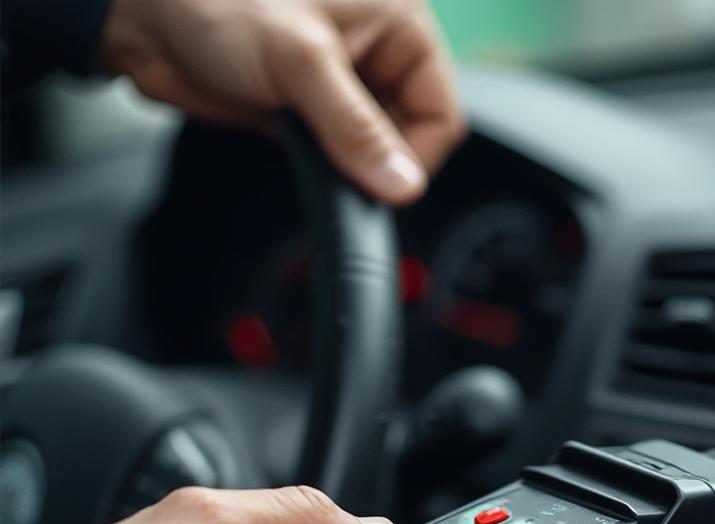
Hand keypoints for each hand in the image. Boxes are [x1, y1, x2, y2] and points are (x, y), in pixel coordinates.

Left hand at [98, 0, 464, 203]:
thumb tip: (403, 184)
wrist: (145, 17)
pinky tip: (295, 145)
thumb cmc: (217, 1)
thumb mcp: (300, 61)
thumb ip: (356, 128)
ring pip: (374, 151)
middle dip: (379, 159)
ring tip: (308, 142)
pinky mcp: (313, 111)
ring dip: (348, 164)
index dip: (416, 155)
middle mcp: (377, 52)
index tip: (382, 183)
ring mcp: (344, 85)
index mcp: (398, 22)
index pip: (440, 112)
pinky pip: (339, 156)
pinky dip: (323, 166)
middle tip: (339, 164)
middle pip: (411, 136)